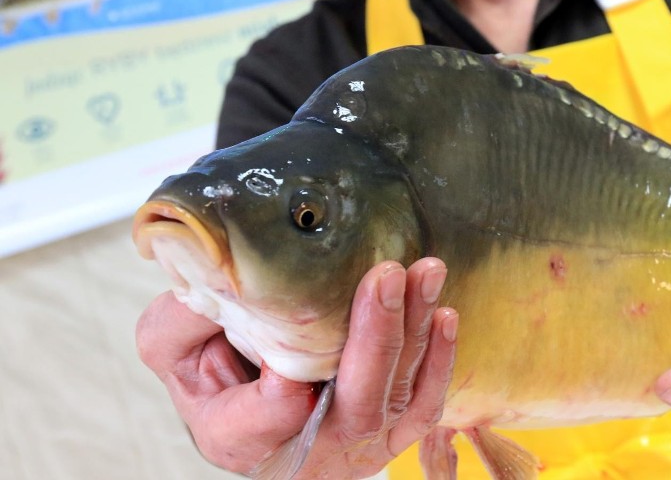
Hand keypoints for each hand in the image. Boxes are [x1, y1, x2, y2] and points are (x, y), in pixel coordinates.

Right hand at [136, 258, 456, 477]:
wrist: (253, 402)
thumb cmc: (216, 374)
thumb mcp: (174, 352)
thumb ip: (179, 322)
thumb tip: (214, 277)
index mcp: (240, 437)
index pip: (266, 421)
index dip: (280, 395)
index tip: (290, 357)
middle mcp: (306, 450)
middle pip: (352, 405)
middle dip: (374, 338)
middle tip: (385, 276)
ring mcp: (356, 443)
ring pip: (394, 395)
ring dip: (413, 330)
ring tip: (424, 273)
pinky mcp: (389, 430)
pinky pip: (424, 404)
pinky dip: (439, 361)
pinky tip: (444, 314)